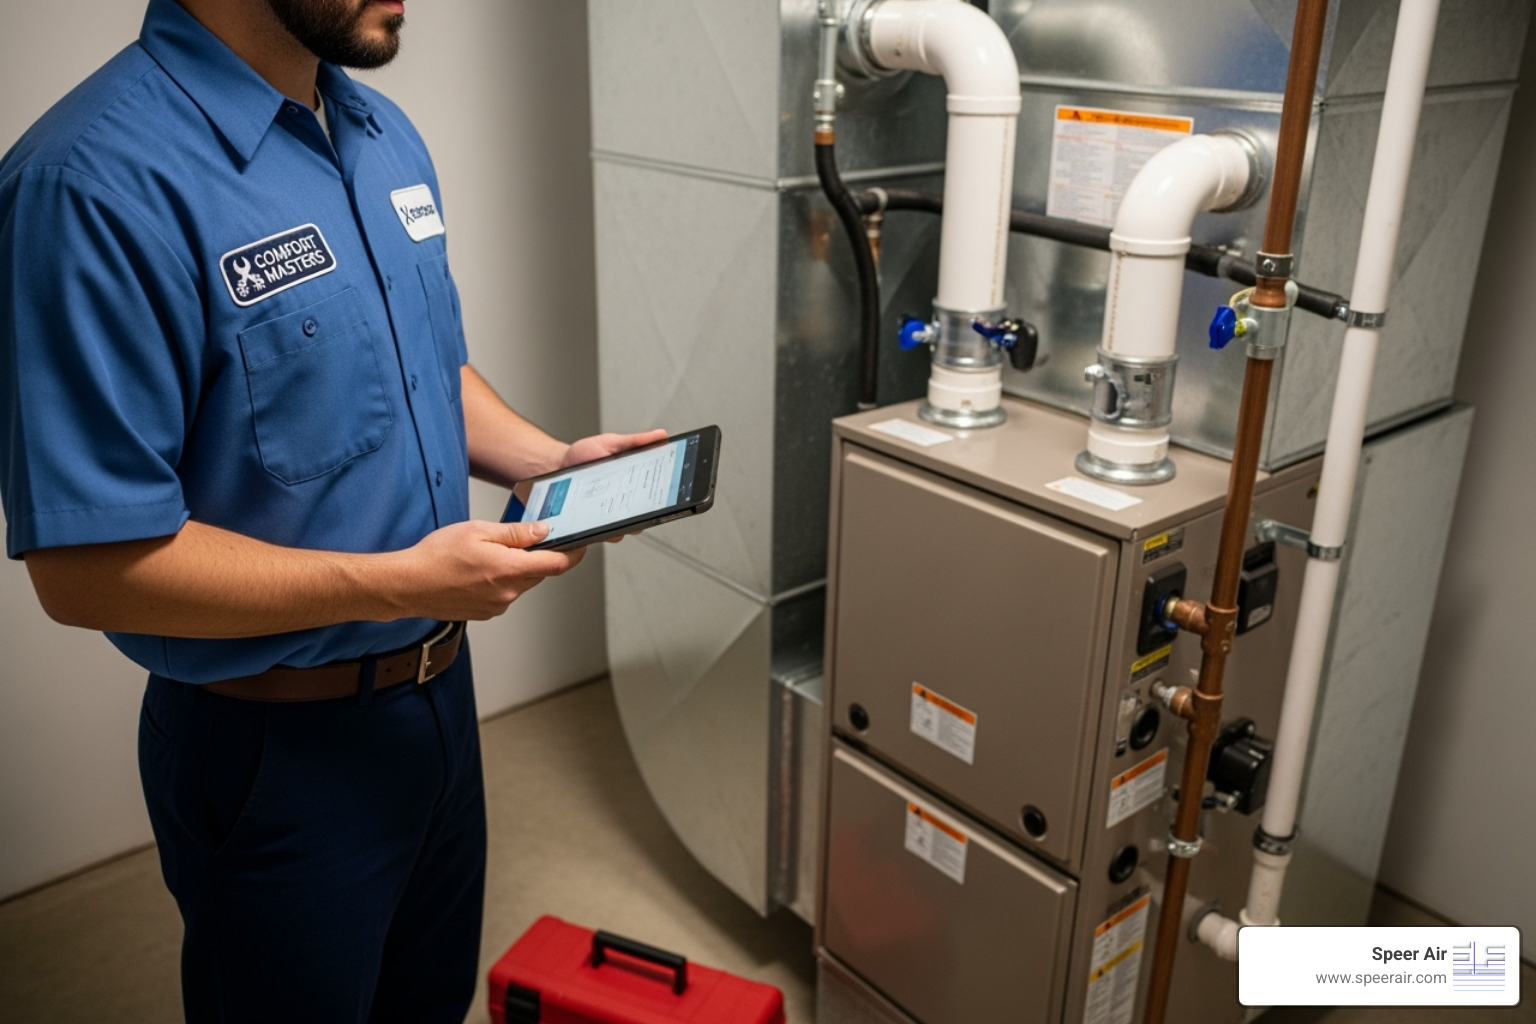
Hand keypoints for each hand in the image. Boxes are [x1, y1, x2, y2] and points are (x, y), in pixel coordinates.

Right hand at [391, 520, 585, 620]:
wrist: (407, 585)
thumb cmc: (436, 557)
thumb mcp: (478, 532)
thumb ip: (516, 534)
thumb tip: (543, 532)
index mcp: (510, 570)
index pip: (557, 564)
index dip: (573, 552)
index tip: (580, 543)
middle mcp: (508, 593)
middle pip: (540, 572)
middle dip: (539, 556)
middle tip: (526, 538)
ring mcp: (498, 606)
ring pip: (522, 583)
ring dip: (517, 568)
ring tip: (489, 553)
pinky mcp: (486, 612)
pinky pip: (506, 594)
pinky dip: (501, 580)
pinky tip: (479, 570)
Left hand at [556, 429, 670, 544]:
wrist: (555, 465)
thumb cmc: (583, 455)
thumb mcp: (611, 443)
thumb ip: (635, 441)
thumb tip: (662, 436)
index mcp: (633, 485)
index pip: (655, 497)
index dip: (664, 498)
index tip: (667, 494)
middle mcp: (623, 505)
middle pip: (643, 519)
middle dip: (646, 516)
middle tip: (641, 506)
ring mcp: (607, 518)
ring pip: (623, 531)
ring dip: (624, 525)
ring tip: (618, 514)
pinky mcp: (591, 526)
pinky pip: (600, 534)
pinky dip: (602, 531)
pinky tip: (598, 519)